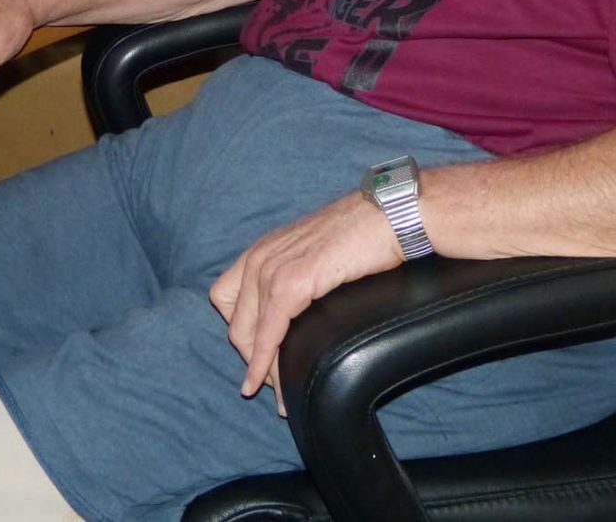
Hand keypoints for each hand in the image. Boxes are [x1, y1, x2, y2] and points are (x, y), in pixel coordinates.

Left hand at [209, 192, 403, 409]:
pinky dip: (267, 363)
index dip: (240, 331)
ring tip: (282, 399)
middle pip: (235, 322)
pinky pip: (269, 334)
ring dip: (263, 371)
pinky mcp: (292, 282)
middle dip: (252, 358)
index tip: (260, 355)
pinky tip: (275, 388)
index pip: (225, 299)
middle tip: (276, 386)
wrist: (389, 215)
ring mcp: (272, 268)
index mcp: (262, 249)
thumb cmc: (364, 235)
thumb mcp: (316, 254)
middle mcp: (259, 257)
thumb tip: (301, 311)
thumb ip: (298, 275)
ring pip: (249, 334)